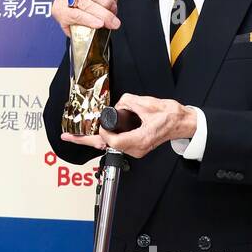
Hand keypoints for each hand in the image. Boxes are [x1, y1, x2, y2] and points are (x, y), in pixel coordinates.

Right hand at [52, 0, 127, 35]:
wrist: (92, 22)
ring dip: (100, 13)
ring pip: (82, 3)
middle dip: (103, 0)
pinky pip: (75, 15)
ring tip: (111, 20)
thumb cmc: (98, 1)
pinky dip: (89, 20)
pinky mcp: (59, 12)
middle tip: (113, 8)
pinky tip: (98, 23)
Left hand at [64, 93, 194, 159]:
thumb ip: (129, 102)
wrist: (182, 123)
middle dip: (85, 141)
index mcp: (140, 139)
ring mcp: (136, 149)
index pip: (112, 140)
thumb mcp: (148, 104)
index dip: (102, 131)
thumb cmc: (170, 116)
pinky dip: (104, 138)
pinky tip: (95, 133)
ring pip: (109, 145)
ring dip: (95, 139)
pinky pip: (115, 143)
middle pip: (105, 146)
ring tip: (77, 135)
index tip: (100, 122)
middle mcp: (136, 148)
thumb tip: (119, 104)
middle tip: (68, 137)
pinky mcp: (135, 146)